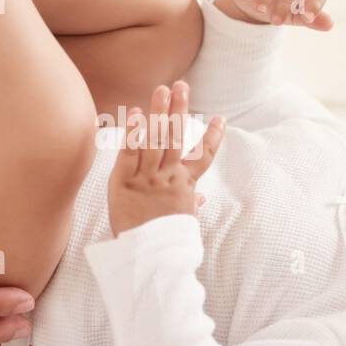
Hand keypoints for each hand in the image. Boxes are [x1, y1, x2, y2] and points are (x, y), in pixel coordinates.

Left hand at [108, 81, 225, 235]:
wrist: (148, 259)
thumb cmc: (165, 243)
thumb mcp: (183, 223)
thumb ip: (190, 204)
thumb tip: (201, 198)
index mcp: (185, 186)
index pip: (204, 157)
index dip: (213, 137)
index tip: (221, 118)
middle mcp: (169, 177)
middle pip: (177, 137)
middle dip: (179, 109)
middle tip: (181, 85)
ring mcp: (147, 178)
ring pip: (155, 139)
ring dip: (159, 112)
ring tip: (161, 89)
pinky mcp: (125, 182)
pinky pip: (129, 153)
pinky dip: (133, 133)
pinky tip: (134, 113)